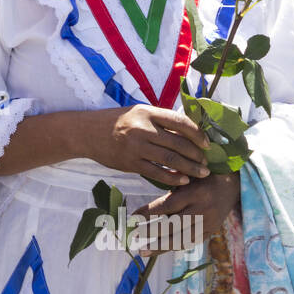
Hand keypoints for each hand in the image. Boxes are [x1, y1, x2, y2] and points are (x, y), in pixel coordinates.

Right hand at [94, 105, 210, 187]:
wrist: (87, 132)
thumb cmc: (116, 120)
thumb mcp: (138, 112)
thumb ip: (160, 120)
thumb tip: (188, 131)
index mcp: (147, 112)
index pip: (180, 122)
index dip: (197, 133)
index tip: (207, 143)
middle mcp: (142, 128)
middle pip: (178, 143)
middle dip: (196, 155)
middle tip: (206, 162)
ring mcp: (136, 147)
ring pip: (170, 159)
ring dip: (189, 168)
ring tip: (201, 173)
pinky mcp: (130, 163)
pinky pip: (156, 172)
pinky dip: (172, 178)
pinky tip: (182, 180)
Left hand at [136, 172, 239, 251]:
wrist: (232, 185)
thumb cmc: (202, 177)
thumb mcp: (187, 177)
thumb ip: (169, 191)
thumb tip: (143, 209)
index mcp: (195, 193)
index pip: (169, 205)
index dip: (150, 212)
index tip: (133, 216)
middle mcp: (203, 210)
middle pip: (175, 225)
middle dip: (153, 233)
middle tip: (135, 238)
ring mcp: (209, 223)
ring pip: (183, 239)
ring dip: (161, 247)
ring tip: (144, 251)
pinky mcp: (212, 231)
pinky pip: (191, 242)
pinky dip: (174, 246)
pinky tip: (160, 250)